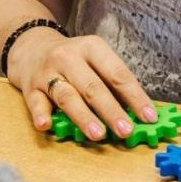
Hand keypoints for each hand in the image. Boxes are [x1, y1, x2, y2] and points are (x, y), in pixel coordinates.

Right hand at [6, 26, 155, 141]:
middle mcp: (69, 57)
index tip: (149, 116)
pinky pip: (36, 102)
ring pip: (67, 96)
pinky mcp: (31, 87)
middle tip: (126, 130)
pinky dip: (40, 114)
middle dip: (111, 111)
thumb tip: (139, 113)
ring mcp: (48, 72)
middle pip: (93, 87)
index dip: (135, 96)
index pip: (118, 74)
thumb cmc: (74, 60)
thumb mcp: (95, 59)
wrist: (32, 46)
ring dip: (84, 117)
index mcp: (92, 48)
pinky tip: (46, 125)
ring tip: (99, 135)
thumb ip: (112, 83)